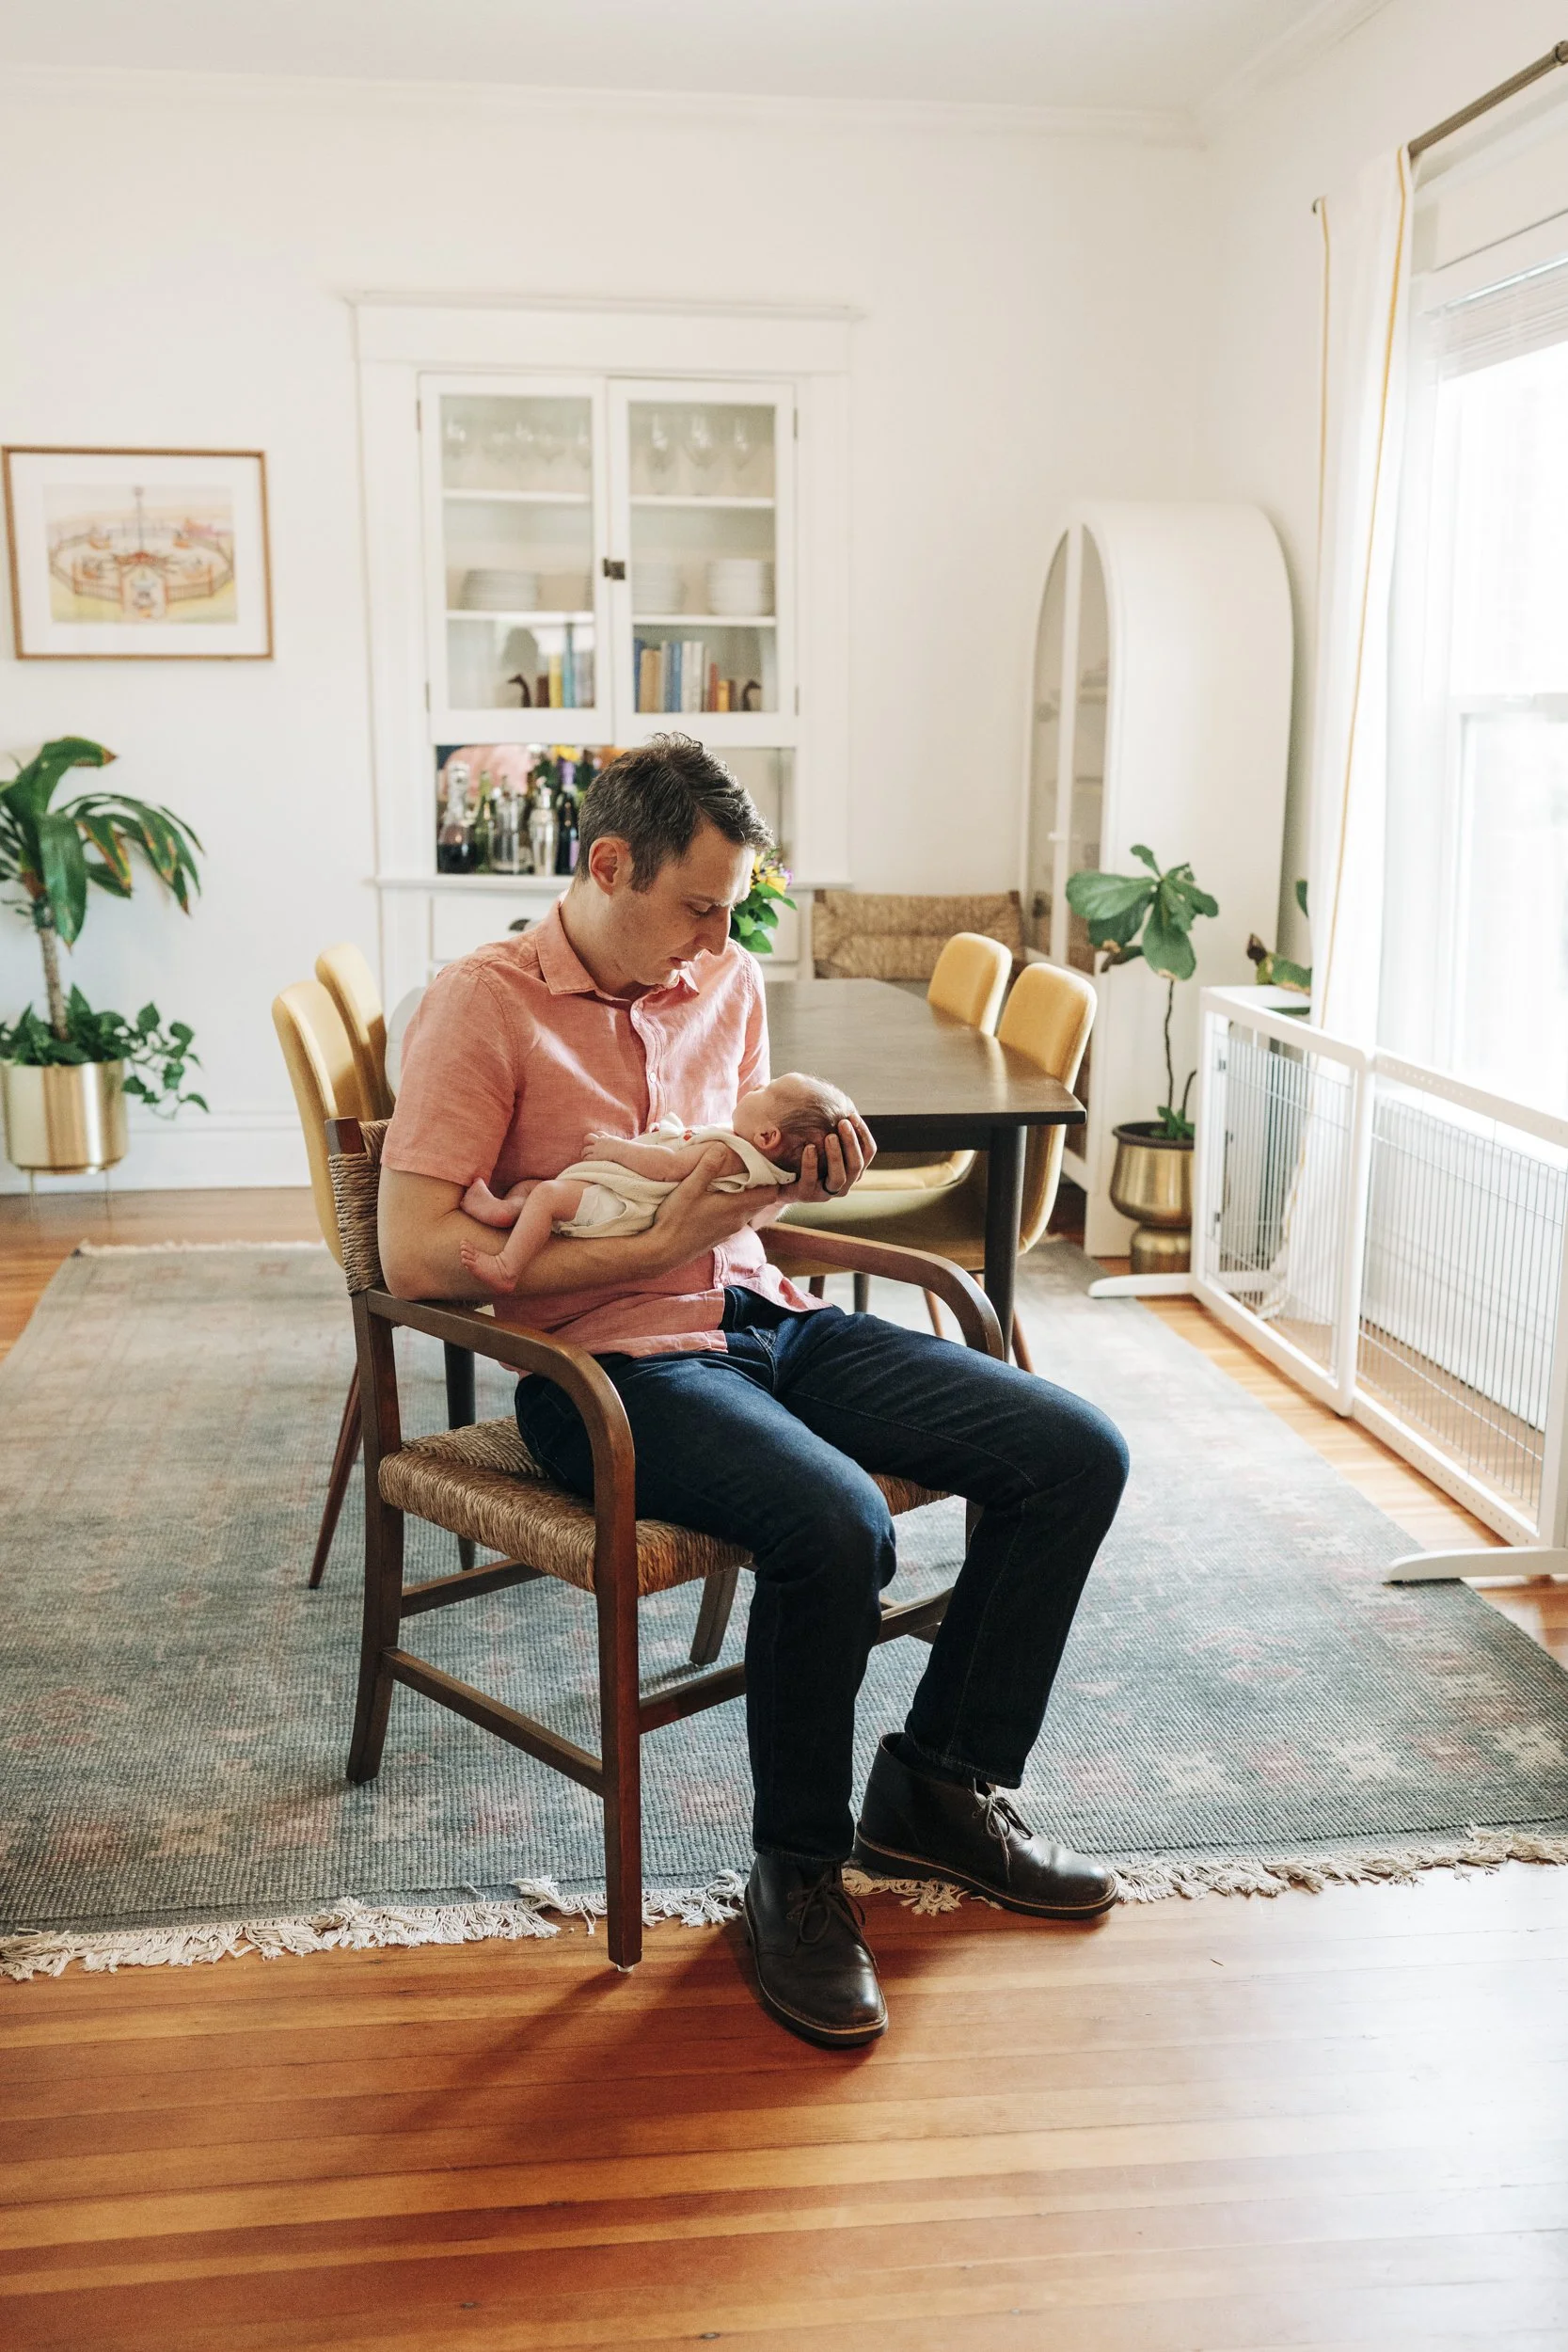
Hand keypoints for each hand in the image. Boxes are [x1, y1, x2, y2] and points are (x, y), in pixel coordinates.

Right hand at [643, 1144, 776, 1271]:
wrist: (664, 1251)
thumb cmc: (676, 1219)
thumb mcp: (689, 1188)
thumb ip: (707, 1167)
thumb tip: (722, 1147)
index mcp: (736, 1207)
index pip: (771, 1194)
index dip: (773, 1179)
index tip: (765, 1165)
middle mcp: (738, 1221)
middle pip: (761, 1201)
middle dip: (760, 1185)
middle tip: (749, 1168)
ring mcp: (730, 1231)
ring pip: (749, 1210)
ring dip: (746, 1196)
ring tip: (734, 1180)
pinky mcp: (721, 1236)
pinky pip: (737, 1218)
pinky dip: (736, 1207)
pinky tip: (720, 1199)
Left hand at [783, 1113, 875, 1205]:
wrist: (781, 1180)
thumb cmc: (807, 1155)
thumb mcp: (824, 1142)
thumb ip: (836, 1130)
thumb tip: (843, 1103)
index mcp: (853, 1169)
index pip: (868, 1152)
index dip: (863, 1134)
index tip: (853, 1115)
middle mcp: (844, 1184)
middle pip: (857, 1165)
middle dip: (851, 1143)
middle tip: (843, 1123)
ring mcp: (826, 1193)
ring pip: (840, 1177)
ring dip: (836, 1155)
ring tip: (830, 1136)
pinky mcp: (807, 1195)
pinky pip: (811, 1180)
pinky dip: (811, 1163)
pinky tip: (809, 1147)